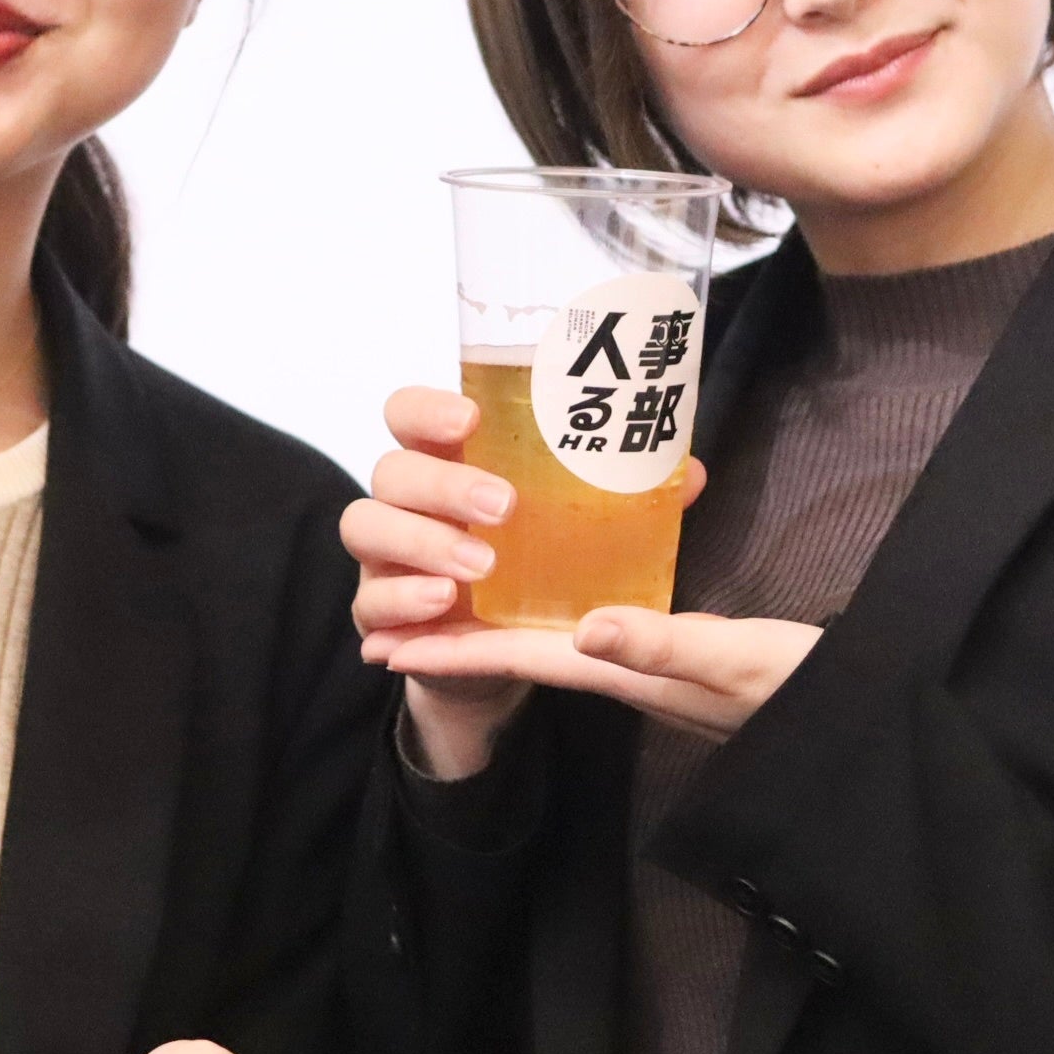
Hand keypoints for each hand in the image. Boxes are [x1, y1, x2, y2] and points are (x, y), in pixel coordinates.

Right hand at [341, 384, 709, 777]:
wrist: (496, 645)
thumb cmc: (534, 560)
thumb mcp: (576, 525)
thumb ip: (621, 495)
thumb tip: (688, 473)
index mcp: (446, 457)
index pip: (409, 411)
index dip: (427, 408)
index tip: (472, 418)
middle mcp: (406, 498)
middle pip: (391, 468)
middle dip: (442, 485)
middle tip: (502, 510)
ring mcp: (385, 554)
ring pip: (365, 526)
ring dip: (420, 544)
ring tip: (474, 572)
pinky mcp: (380, 612)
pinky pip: (367, 604)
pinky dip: (399, 605)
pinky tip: (437, 612)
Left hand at [384, 606, 822, 744]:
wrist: (861, 720)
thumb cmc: (802, 688)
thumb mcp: (737, 663)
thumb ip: (666, 644)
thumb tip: (584, 627)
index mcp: (628, 671)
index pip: (521, 659)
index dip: (452, 651)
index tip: (381, 646)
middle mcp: (628, 670)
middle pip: (522, 652)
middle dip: (454, 638)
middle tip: (383, 623)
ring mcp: (652, 665)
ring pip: (554, 640)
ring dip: (496, 624)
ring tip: (443, 597)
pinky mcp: (679, 652)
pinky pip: (596, 628)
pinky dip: (558, 610)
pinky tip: (555, 589)